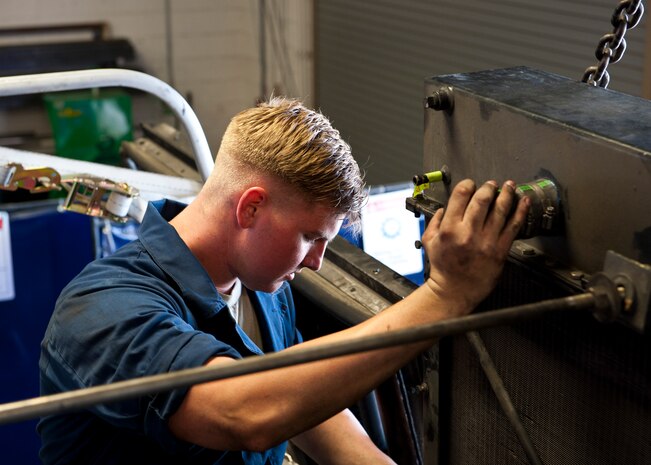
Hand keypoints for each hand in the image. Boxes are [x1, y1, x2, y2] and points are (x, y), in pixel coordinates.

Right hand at [421, 179, 528, 315]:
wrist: (454, 290)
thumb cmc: (443, 268)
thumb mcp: (429, 242)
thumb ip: (434, 222)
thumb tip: (443, 209)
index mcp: (449, 228)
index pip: (460, 195)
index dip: (468, 185)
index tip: (472, 184)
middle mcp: (467, 232)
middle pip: (482, 199)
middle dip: (489, 188)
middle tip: (493, 185)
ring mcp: (486, 241)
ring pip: (500, 210)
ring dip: (507, 194)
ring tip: (510, 186)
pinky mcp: (500, 250)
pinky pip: (513, 226)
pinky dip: (520, 211)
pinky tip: (523, 202)